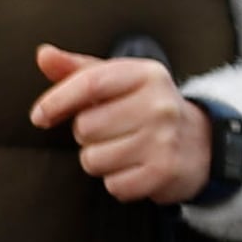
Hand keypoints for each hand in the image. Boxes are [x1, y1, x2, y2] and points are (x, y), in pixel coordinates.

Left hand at [33, 45, 212, 204]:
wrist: (201, 142)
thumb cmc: (147, 108)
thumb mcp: (119, 82)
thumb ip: (78, 70)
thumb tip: (44, 55)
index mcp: (147, 75)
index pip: (90, 83)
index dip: (57, 101)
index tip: (41, 115)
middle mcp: (160, 105)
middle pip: (85, 127)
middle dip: (88, 134)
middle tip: (112, 130)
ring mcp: (164, 139)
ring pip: (94, 159)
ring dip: (100, 160)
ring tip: (124, 149)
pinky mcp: (164, 172)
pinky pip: (113, 185)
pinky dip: (118, 182)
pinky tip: (135, 168)